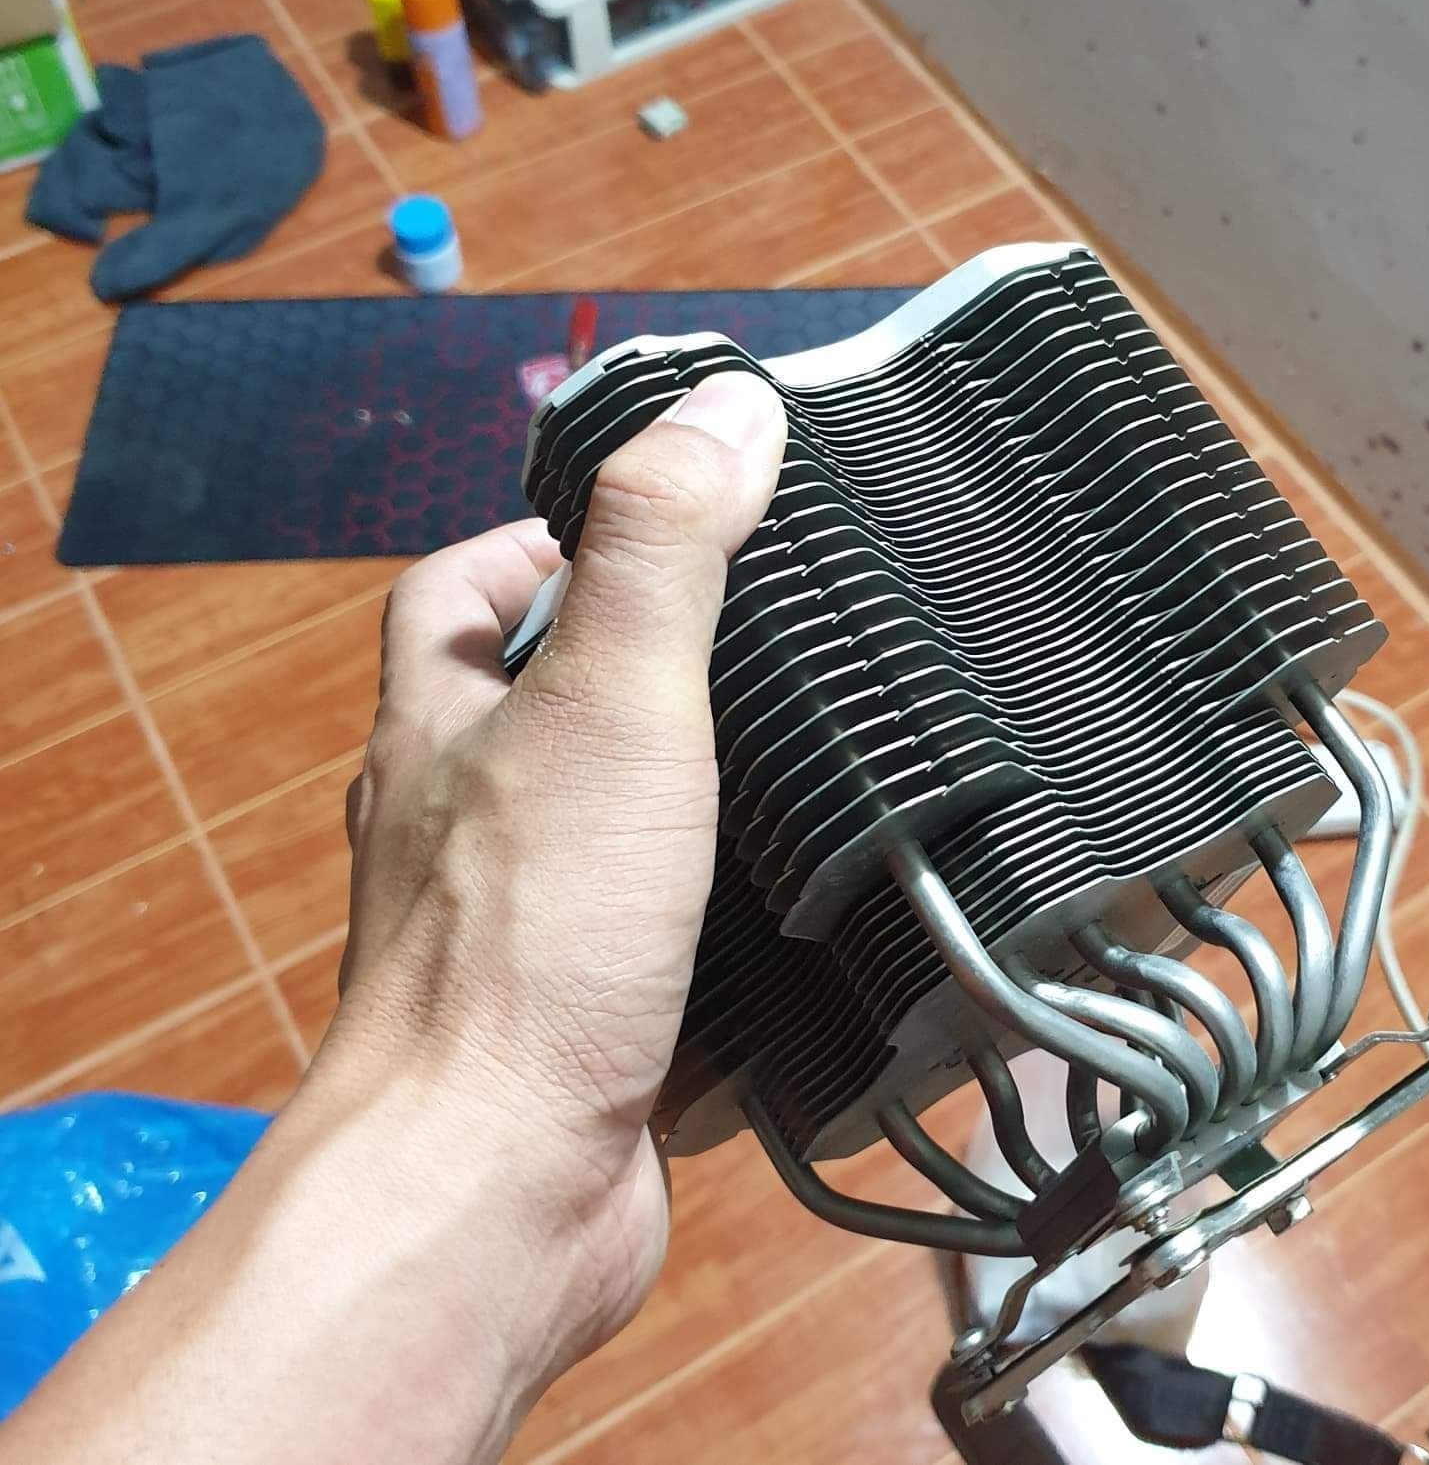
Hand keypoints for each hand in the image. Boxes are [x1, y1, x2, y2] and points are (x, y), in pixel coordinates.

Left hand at [319, 370, 785, 1374]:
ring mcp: (518, 931)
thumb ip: (663, 546)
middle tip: (766, 638)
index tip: (648, 523)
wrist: (493, 1194)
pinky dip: (722, 929)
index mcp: (441, 726)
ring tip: (814, 758)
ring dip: (696, 800)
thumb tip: (724, 407)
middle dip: (641, 668)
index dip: (538, 541)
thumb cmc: (524, 943)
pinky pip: (656, 948)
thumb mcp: (611, 700)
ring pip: (607, 831)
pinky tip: (813, 915)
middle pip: (537, 707)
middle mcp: (463, 825)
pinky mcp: (583, 1025)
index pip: (457, 592)